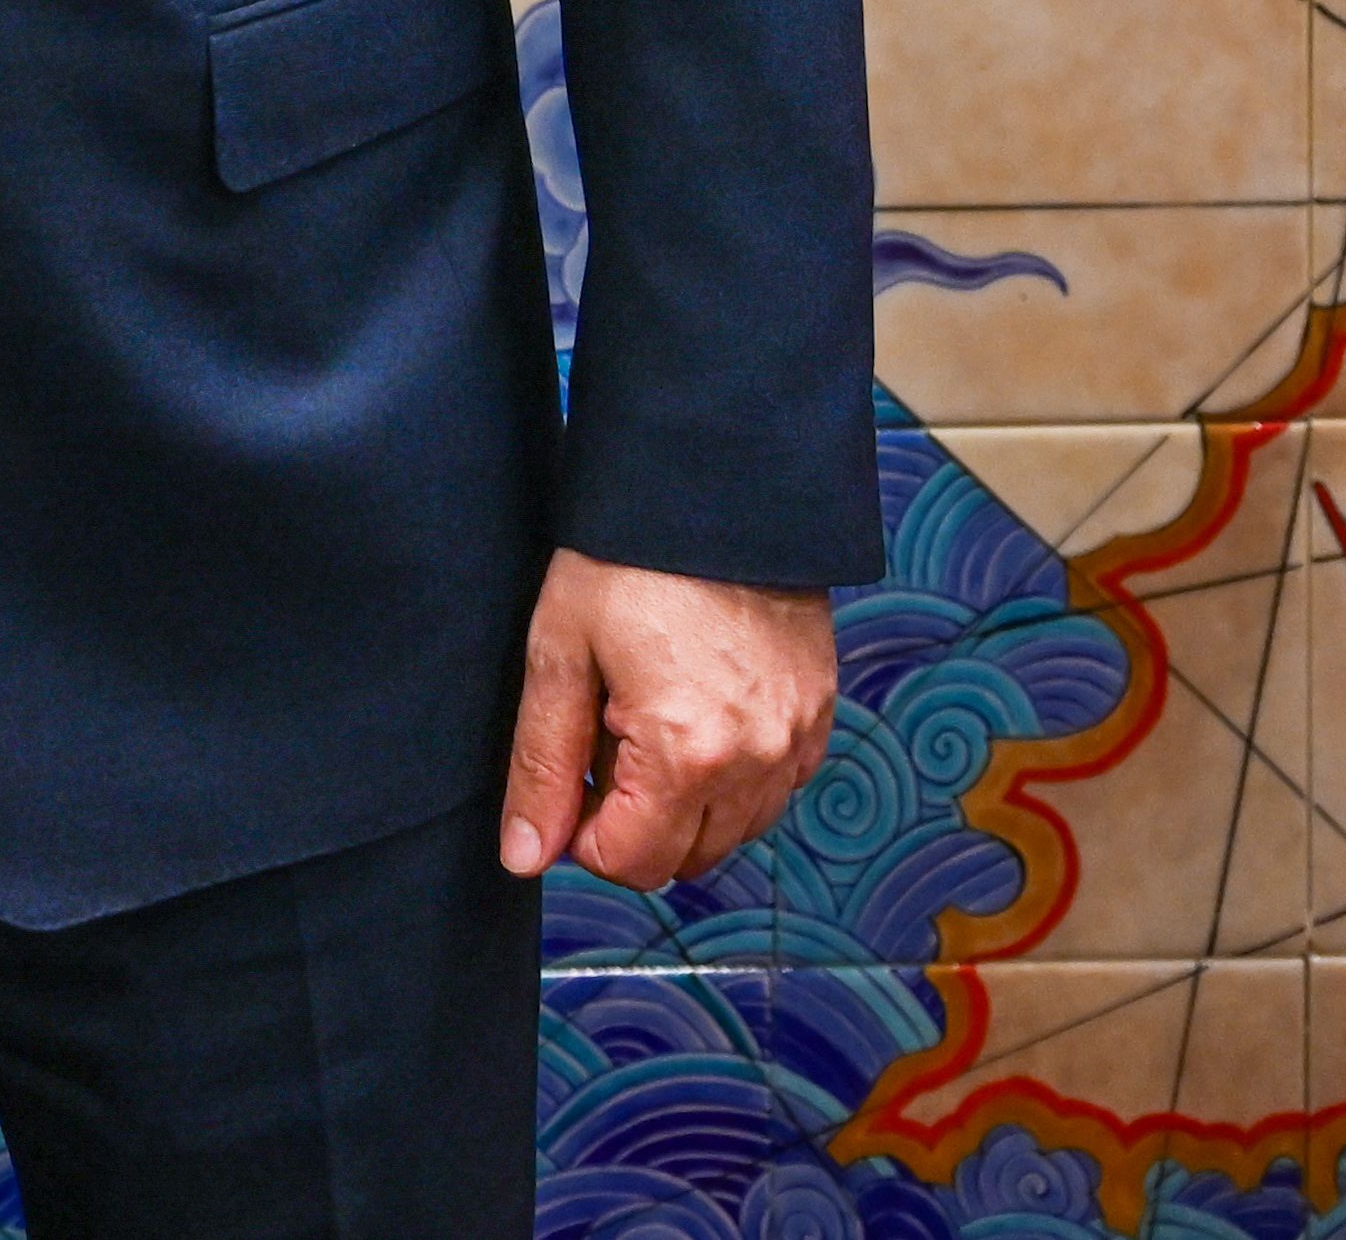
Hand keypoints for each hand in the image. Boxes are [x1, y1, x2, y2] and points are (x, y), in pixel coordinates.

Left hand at [494, 551, 836, 884]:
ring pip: (737, 828)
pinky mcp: (820, 710)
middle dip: (637, 820)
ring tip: (654, 715)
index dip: (587, 834)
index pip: (633, 862)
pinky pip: (776, 784)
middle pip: (688, 857)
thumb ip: (542, 767)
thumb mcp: (560, 654)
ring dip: (690, 802)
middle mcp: (758, 758)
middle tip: (611, 736)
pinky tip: (700, 708)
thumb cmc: (625, 559)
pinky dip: (737, 773)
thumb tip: (525, 856)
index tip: (574, 776)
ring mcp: (798, 736)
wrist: (709, 484)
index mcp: (689, 752)